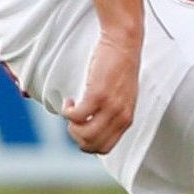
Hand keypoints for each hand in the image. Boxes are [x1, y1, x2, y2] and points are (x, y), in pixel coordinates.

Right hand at [62, 30, 141, 153]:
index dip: (87, 143)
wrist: (124, 44)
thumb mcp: (121, 98)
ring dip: (71, 126)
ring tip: (72, 109)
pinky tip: (70, 100)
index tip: (81, 128)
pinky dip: (67, 111)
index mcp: (127, 119)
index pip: (105, 148)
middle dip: (76, 136)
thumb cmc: (119, 68)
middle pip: (92, 145)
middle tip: (73, 120)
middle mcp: (121, 116)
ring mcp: (111, 106)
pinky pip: (76, 116)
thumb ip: (112, 114)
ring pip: (84, 135)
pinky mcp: (98, 95)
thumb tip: (92, 127)